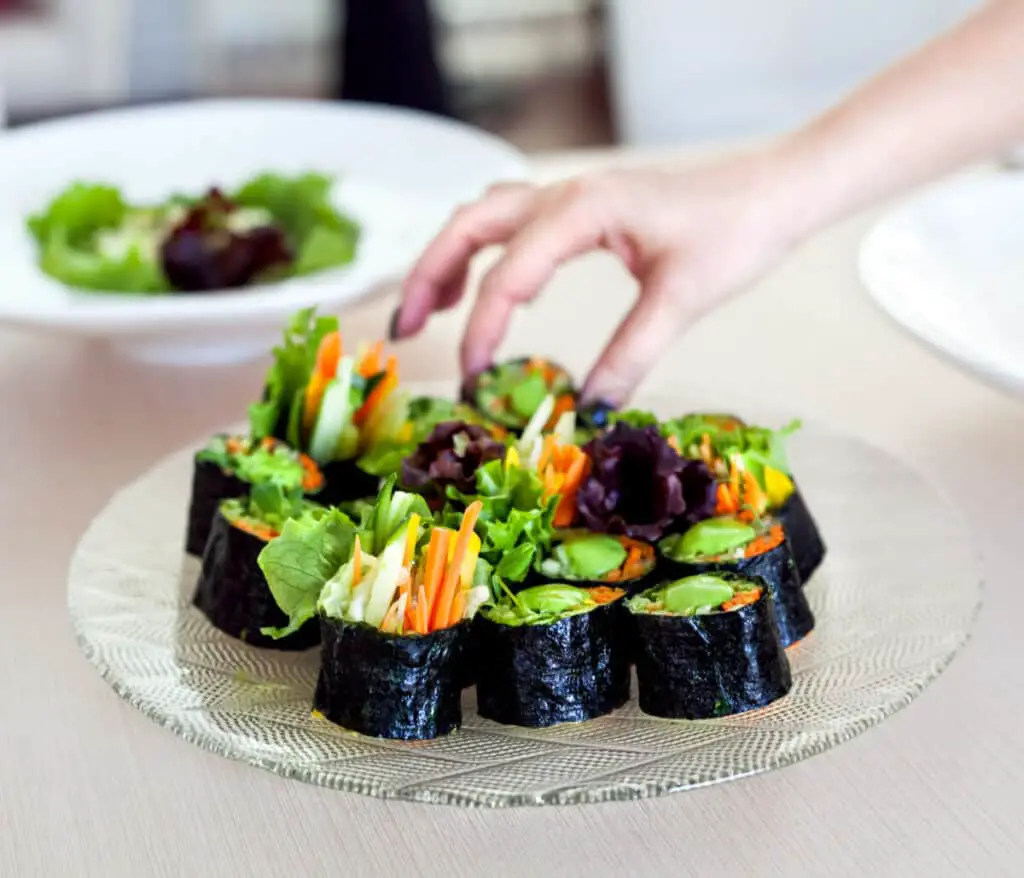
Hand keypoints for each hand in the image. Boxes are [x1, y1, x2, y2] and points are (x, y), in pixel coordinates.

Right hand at [394, 150, 806, 403]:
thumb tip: (586, 411)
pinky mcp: (583, 210)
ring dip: (449, 258)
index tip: (472, 380)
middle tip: (406, 328)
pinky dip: (484, 251)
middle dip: (430, 276)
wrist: (774, 191)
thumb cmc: (736, 232)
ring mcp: (571, 198)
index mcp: (582, 211)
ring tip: (426, 308)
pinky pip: (513, 222)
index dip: (482, 330)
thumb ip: (629, 355)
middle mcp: (565, 196)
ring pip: (484, 218)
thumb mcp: (680, 300)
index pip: (508, 274)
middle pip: (469, 227)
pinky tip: (490, 285)